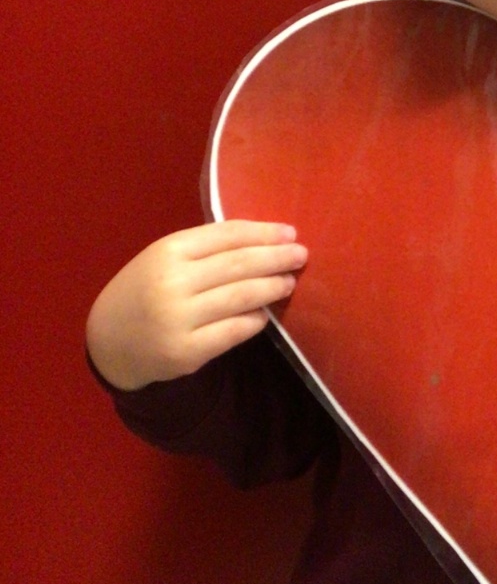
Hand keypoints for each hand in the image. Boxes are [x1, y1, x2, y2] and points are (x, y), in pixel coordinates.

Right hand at [86, 220, 306, 390]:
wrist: (109, 340)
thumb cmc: (146, 289)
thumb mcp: (165, 258)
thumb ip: (206, 249)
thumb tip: (266, 240)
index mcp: (168, 250)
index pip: (227, 235)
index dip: (263, 233)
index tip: (290, 232)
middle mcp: (172, 282)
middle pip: (238, 264)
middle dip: (276, 258)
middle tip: (301, 255)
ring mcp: (178, 318)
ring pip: (240, 297)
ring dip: (271, 287)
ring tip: (289, 281)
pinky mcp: (185, 352)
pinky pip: (233, 332)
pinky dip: (254, 321)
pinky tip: (265, 314)